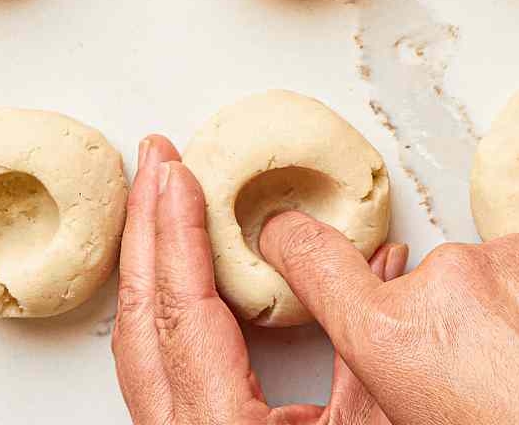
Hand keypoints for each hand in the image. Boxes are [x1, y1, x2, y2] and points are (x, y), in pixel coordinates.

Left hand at [113, 135, 408, 424]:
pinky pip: (150, 363)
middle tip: (154, 155)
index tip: (176, 172)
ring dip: (146, 260)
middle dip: (144, 227)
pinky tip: (167, 266)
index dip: (178, 234)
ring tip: (156, 193)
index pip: (185, 314)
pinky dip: (158, 302)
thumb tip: (384, 267)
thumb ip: (366, 351)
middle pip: (140, 319)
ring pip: (134, 342)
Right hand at [255, 213, 518, 424]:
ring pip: (491, 283)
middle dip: (448, 332)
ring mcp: (512, 256)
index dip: (290, 244)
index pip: (313, 262)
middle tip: (492, 390)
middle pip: (423, 295)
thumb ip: (399, 387)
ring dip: (507, 321)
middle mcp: (447, 281)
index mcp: (399, 338)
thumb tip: (399, 380)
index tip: (280, 230)